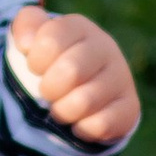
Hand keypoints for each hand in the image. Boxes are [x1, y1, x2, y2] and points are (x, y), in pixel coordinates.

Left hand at [8, 5, 141, 148]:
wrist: (83, 84)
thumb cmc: (53, 59)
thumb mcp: (34, 36)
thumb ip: (26, 26)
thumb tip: (27, 43)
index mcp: (80, 27)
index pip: (51, 41)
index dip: (36, 61)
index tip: (36, 67)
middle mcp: (106, 47)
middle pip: (71, 71)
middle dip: (49, 88)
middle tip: (48, 91)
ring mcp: (121, 77)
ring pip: (84, 102)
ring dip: (62, 111)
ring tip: (62, 106)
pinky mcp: (130, 107)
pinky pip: (101, 125)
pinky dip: (81, 128)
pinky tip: (80, 122)